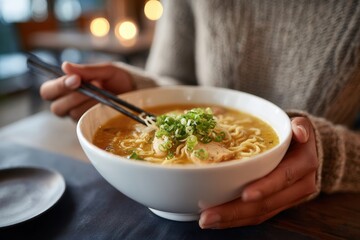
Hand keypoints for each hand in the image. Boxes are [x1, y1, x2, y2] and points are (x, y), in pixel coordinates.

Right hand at [40, 62, 133, 120]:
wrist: (138, 93)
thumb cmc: (119, 80)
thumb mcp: (106, 71)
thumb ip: (87, 70)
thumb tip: (65, 66)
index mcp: (68, 89)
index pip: (48, 91)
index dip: (57, 86)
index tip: (75, 79)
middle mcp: (70, 105)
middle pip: (56, 107)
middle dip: (72, 96)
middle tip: (89, 87)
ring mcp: (81, 117)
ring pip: (73, 114)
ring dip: (87, 102)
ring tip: (103, 94)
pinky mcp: (92, 125)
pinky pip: (87, 121)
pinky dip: (96, 111)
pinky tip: (106, 104)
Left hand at [199, 117, 318, 228]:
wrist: (310, 152)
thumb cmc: (296, 136)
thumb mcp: (301, 125)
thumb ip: (300, 125)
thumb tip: (300, 132)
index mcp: (303, 164)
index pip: (283, 177)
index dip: (265, 187)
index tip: (244, 194)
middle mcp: (299, 186)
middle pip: (266, 203)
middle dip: (236, 211)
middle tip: (208, 215)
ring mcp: (288, 199)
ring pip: (260, 214)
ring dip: (232, 219)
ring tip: (207, 220)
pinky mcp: (277, 206)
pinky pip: (258, 216)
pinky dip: (236, 219)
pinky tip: (217, 220)